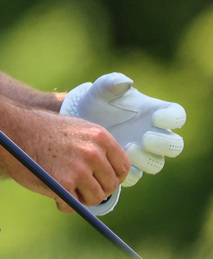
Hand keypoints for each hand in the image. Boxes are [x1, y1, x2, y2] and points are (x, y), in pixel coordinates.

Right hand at [0, 109, 130, 213]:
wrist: (13, 129)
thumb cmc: (42, 129)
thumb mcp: (76, 129)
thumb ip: (95, 147)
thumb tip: (110, 172)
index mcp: (99, 136)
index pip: (122, 167)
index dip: (112, 176)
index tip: (100, 179)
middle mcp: (93, 152)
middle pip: (110, 186)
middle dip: (96, 189)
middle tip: (77, 184)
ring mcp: (79, 169)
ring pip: (95, 199)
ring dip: (81, 198)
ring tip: (63, 185)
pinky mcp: (63, 185)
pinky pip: (74, 206)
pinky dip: (64, 204)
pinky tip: (53, 191)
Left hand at [61, 73, 185, 213]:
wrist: (80, 118)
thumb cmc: (97, 100)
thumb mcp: (101, 88)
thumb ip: (112, 82)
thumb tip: (126, 83)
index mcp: (154, 112)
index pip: (177, 116)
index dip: (173, 119)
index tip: (156, 116)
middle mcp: (154, 134)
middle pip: (175, 145)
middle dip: (164, 144)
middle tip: (145, 138)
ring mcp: (142, 153)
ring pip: (157, 164)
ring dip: (146, 159)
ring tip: (128, 148)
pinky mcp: (128, 167)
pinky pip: (136, 176)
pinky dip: (130, 172)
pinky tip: (116, 162)